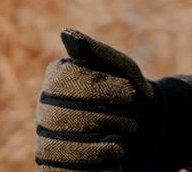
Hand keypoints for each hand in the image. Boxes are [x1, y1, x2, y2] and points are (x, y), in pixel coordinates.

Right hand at [35, 29, 157, 170]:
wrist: (147, 133)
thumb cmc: (131, 96)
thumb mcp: (123, 71)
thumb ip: (97, 53)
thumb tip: (67, 34)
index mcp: (56, 79)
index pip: (66, 82)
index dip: (100, 88)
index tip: (132, 93)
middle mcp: (44, 110)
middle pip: (60, 117)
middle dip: (103, 120)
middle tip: (132, 123)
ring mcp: (46, 141)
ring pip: (56, 149)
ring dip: (97, 149)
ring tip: (122, 146)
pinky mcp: (54, 168)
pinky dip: (93, 171)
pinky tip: (114, 166)